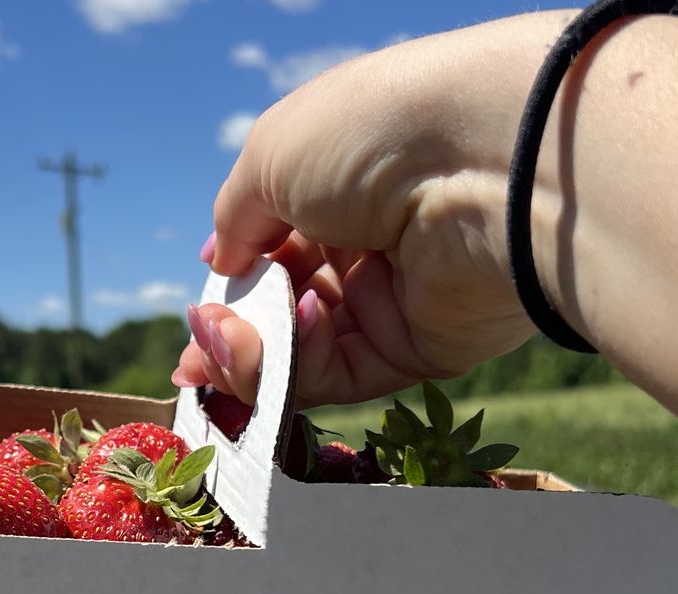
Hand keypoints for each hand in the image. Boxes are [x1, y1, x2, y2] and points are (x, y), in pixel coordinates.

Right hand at [173, 11, 577, 405]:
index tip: (199, 313)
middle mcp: (368, 242)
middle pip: (282, 309)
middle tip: (197, 350)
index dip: (230, 284)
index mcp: (336, 183)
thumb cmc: (371, 135)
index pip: (271, 246)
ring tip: (228, 339)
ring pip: (302, 352)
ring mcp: (394, 299)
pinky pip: (341, 374)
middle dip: (231, 336)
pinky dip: (303, 361)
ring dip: (253, 355)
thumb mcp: (272, 156)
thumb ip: (235, 217)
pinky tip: (302, 323)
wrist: (480, 163)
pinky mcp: (420, 349)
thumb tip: (219, 267)